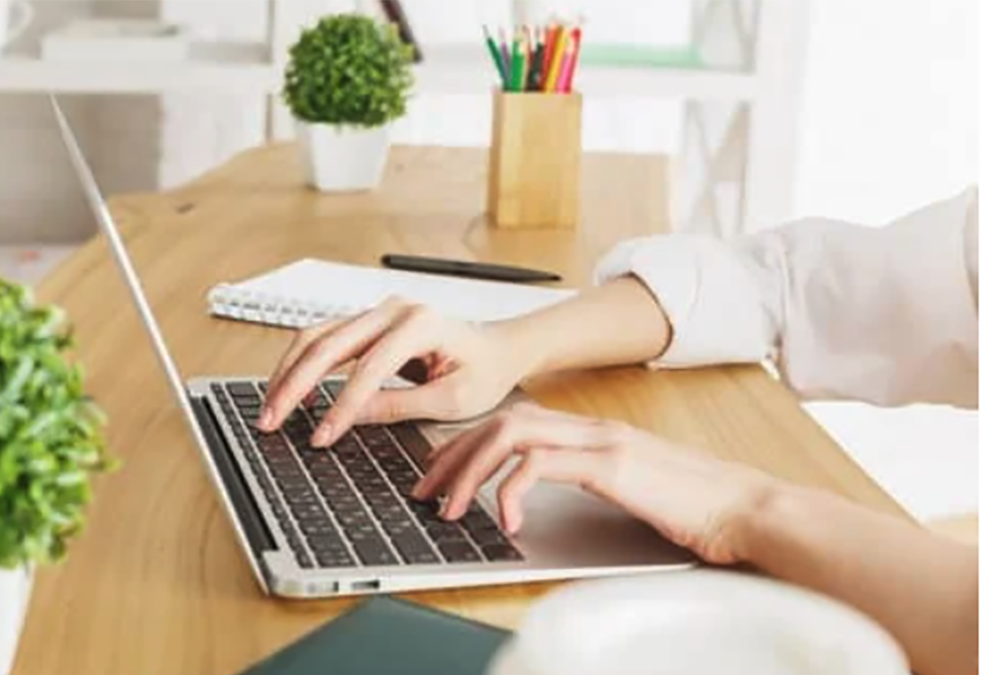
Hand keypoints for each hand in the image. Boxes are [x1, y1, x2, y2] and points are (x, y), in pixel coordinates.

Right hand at [259, 299, 530, 447]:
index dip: (341, 405)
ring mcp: (378, 312)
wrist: (498, 348)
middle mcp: (393, 310)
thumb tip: (352, 417)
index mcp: (420, 324)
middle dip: (294, 384)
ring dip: (289, 372)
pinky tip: (294, 395)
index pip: (368, 368)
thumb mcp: (452, 400)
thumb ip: (400, 406)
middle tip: (270, 420)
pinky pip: (325, 339)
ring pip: (317, 336)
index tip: (322, 437)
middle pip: (328, 342)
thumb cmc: (485, 372)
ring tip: (271, 409)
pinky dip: (303, 365)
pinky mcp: (369, 323)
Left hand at [412, 403, 779, 564]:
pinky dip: (510, 490)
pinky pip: (540, 464)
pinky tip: (506, 521)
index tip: (437, 473)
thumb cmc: (696, 509)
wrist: (749, 509)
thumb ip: (588, 486)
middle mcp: (590, 428)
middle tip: (423, 490)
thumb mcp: (629, 493)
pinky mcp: (612, 464)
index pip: (512, 421)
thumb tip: (540, 505)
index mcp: (591, 432)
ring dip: (468, 469)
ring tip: (447, 508)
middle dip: (451, 454)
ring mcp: (600, 441)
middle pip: (499, 420)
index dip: (466, 444)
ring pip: (509, 433)